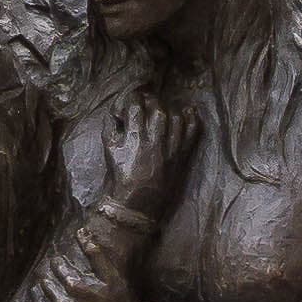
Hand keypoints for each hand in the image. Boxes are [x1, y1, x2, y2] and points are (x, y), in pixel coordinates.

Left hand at [21, 232, 139, 301]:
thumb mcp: (112, 276)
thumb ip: (96, 254)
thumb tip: (81, 231)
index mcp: (78, 289)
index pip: (58, 270)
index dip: (56, 263)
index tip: (56, 260)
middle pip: (47, 287)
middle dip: (46, 278)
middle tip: (45, 273)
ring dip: (38, 297)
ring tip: (38, 290)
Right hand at [102, 91, 195, 221]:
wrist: (136, 203)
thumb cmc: (120, 176)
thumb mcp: (109, 150)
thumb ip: (111, 127)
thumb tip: (117, 111)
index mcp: (134, 137)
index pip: (136, 106)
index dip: (134, 98)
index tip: (133, 99)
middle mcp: (155, 140)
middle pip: (158, 109)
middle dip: (152, 101)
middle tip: (148, 102)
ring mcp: (171, 148)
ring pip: (176, 118)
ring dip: (169, 109)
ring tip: (163, 109)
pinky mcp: (182, 156)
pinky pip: (192, 133)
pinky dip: (192, 119)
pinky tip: (189, 111)